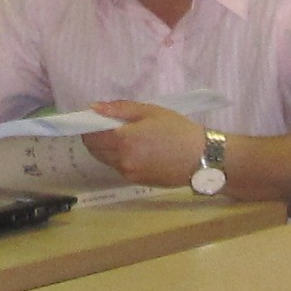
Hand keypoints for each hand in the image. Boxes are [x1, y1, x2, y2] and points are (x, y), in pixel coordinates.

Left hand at [86, 102, 204, 186]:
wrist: (201, 158)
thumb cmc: (177, 130)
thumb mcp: (150, 111)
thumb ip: (119, 109)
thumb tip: (94, 108)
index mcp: (123, 140)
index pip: (91, 135)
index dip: (89, 125)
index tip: (95, 118)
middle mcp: (122, 160)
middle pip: (95, 150)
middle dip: (96, 138)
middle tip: (111, 126)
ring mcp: (129, 173)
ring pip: (106, 160)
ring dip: (108, 149)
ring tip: (128, 138)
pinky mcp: (137, 182)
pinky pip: (120, 168)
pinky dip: (120, 159)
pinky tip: (138, 151)